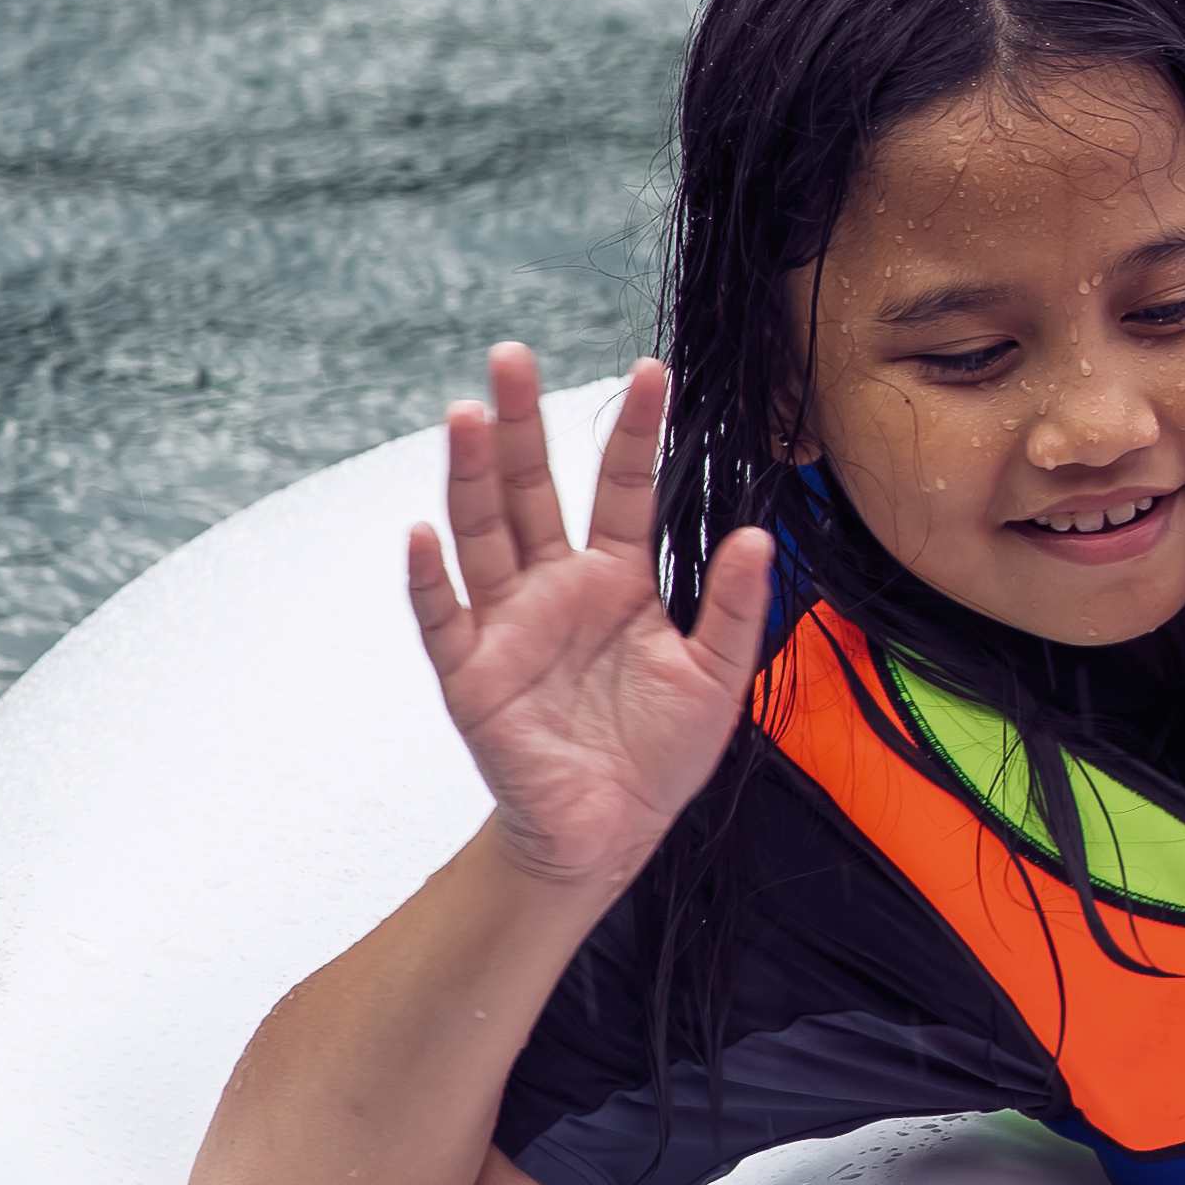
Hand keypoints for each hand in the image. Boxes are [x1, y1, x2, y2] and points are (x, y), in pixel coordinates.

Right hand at [406, 346, 772, 894]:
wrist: (614, 830)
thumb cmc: (661, 750)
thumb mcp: (719, 674)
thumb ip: (738, 606)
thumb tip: (761, 535)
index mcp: (619, 578)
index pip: (622, 487)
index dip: (634, 431)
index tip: (651, 369)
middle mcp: (556, 588)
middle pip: (532, 490)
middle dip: (522, 424)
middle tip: (511, 354)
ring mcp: (508, 626)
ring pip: (483, 535)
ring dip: (470, 477)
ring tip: (466, 414)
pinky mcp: (472, 676)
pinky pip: (445, 619)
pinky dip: (431, 577)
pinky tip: (422, 533)